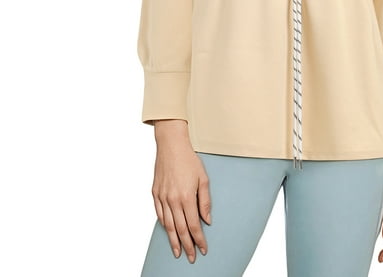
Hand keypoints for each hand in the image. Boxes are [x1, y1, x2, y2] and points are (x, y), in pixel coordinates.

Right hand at [151, 119, 211, 262]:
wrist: (171, 145)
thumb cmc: (189, 159)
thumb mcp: (203, 178)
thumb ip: (205, 201)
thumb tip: (207, 220)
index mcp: (186, 197)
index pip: (193, 225)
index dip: (198, 239)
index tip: (203, 249)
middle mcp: (173, 200)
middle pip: (180, 229)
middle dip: (187, 245)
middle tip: (191, 257)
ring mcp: (162, 197)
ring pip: (167, 225)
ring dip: (173, 240)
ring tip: (178, 252)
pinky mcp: (155, 193)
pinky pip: (159, 214)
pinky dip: (163, 225)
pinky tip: (167, 232)